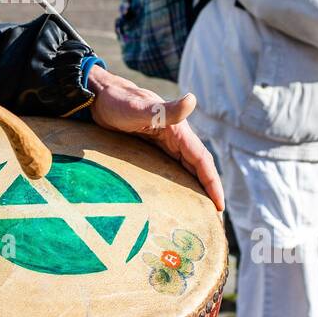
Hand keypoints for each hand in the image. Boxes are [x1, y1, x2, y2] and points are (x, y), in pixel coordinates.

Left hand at [85, 66, 224, 211]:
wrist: (98, 97)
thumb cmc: (118, 102)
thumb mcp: (140, 108)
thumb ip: (166, 109)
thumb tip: (193, 99)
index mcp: (178, 131)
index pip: (202, 160)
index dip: (212, 183)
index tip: (220, 206)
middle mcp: (176, 138)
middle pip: (199, 168)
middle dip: (210, 191)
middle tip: (215, 219)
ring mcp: (165, 144)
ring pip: (186, 170)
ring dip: (196, 190)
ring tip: (202, 214)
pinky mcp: (153, 149)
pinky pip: (171, 169)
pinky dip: (179, 184)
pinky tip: (177, 198)